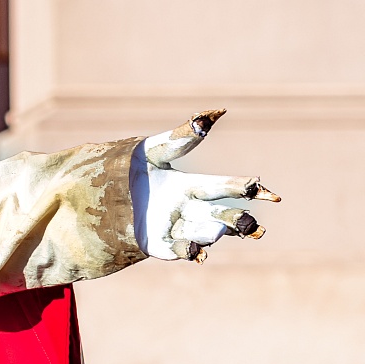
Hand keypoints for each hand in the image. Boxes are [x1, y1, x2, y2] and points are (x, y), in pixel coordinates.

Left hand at [131, 110, 277, 262]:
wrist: (100, 194)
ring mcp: (176, 229)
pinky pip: (178, 250)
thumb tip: (215, 113)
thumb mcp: (154, 150)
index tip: (265, 190)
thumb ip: (183, 136)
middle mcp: (190, 209)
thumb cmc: (131, 169)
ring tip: (219, 229)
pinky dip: (188, 250)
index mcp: (192, 185)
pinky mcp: (159, 245)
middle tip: (249, 222)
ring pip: (205, 233)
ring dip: (213, 233)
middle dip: (238, 219)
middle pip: (222, 215)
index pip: (225, 187)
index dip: (246, 188)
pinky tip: (194, 250)